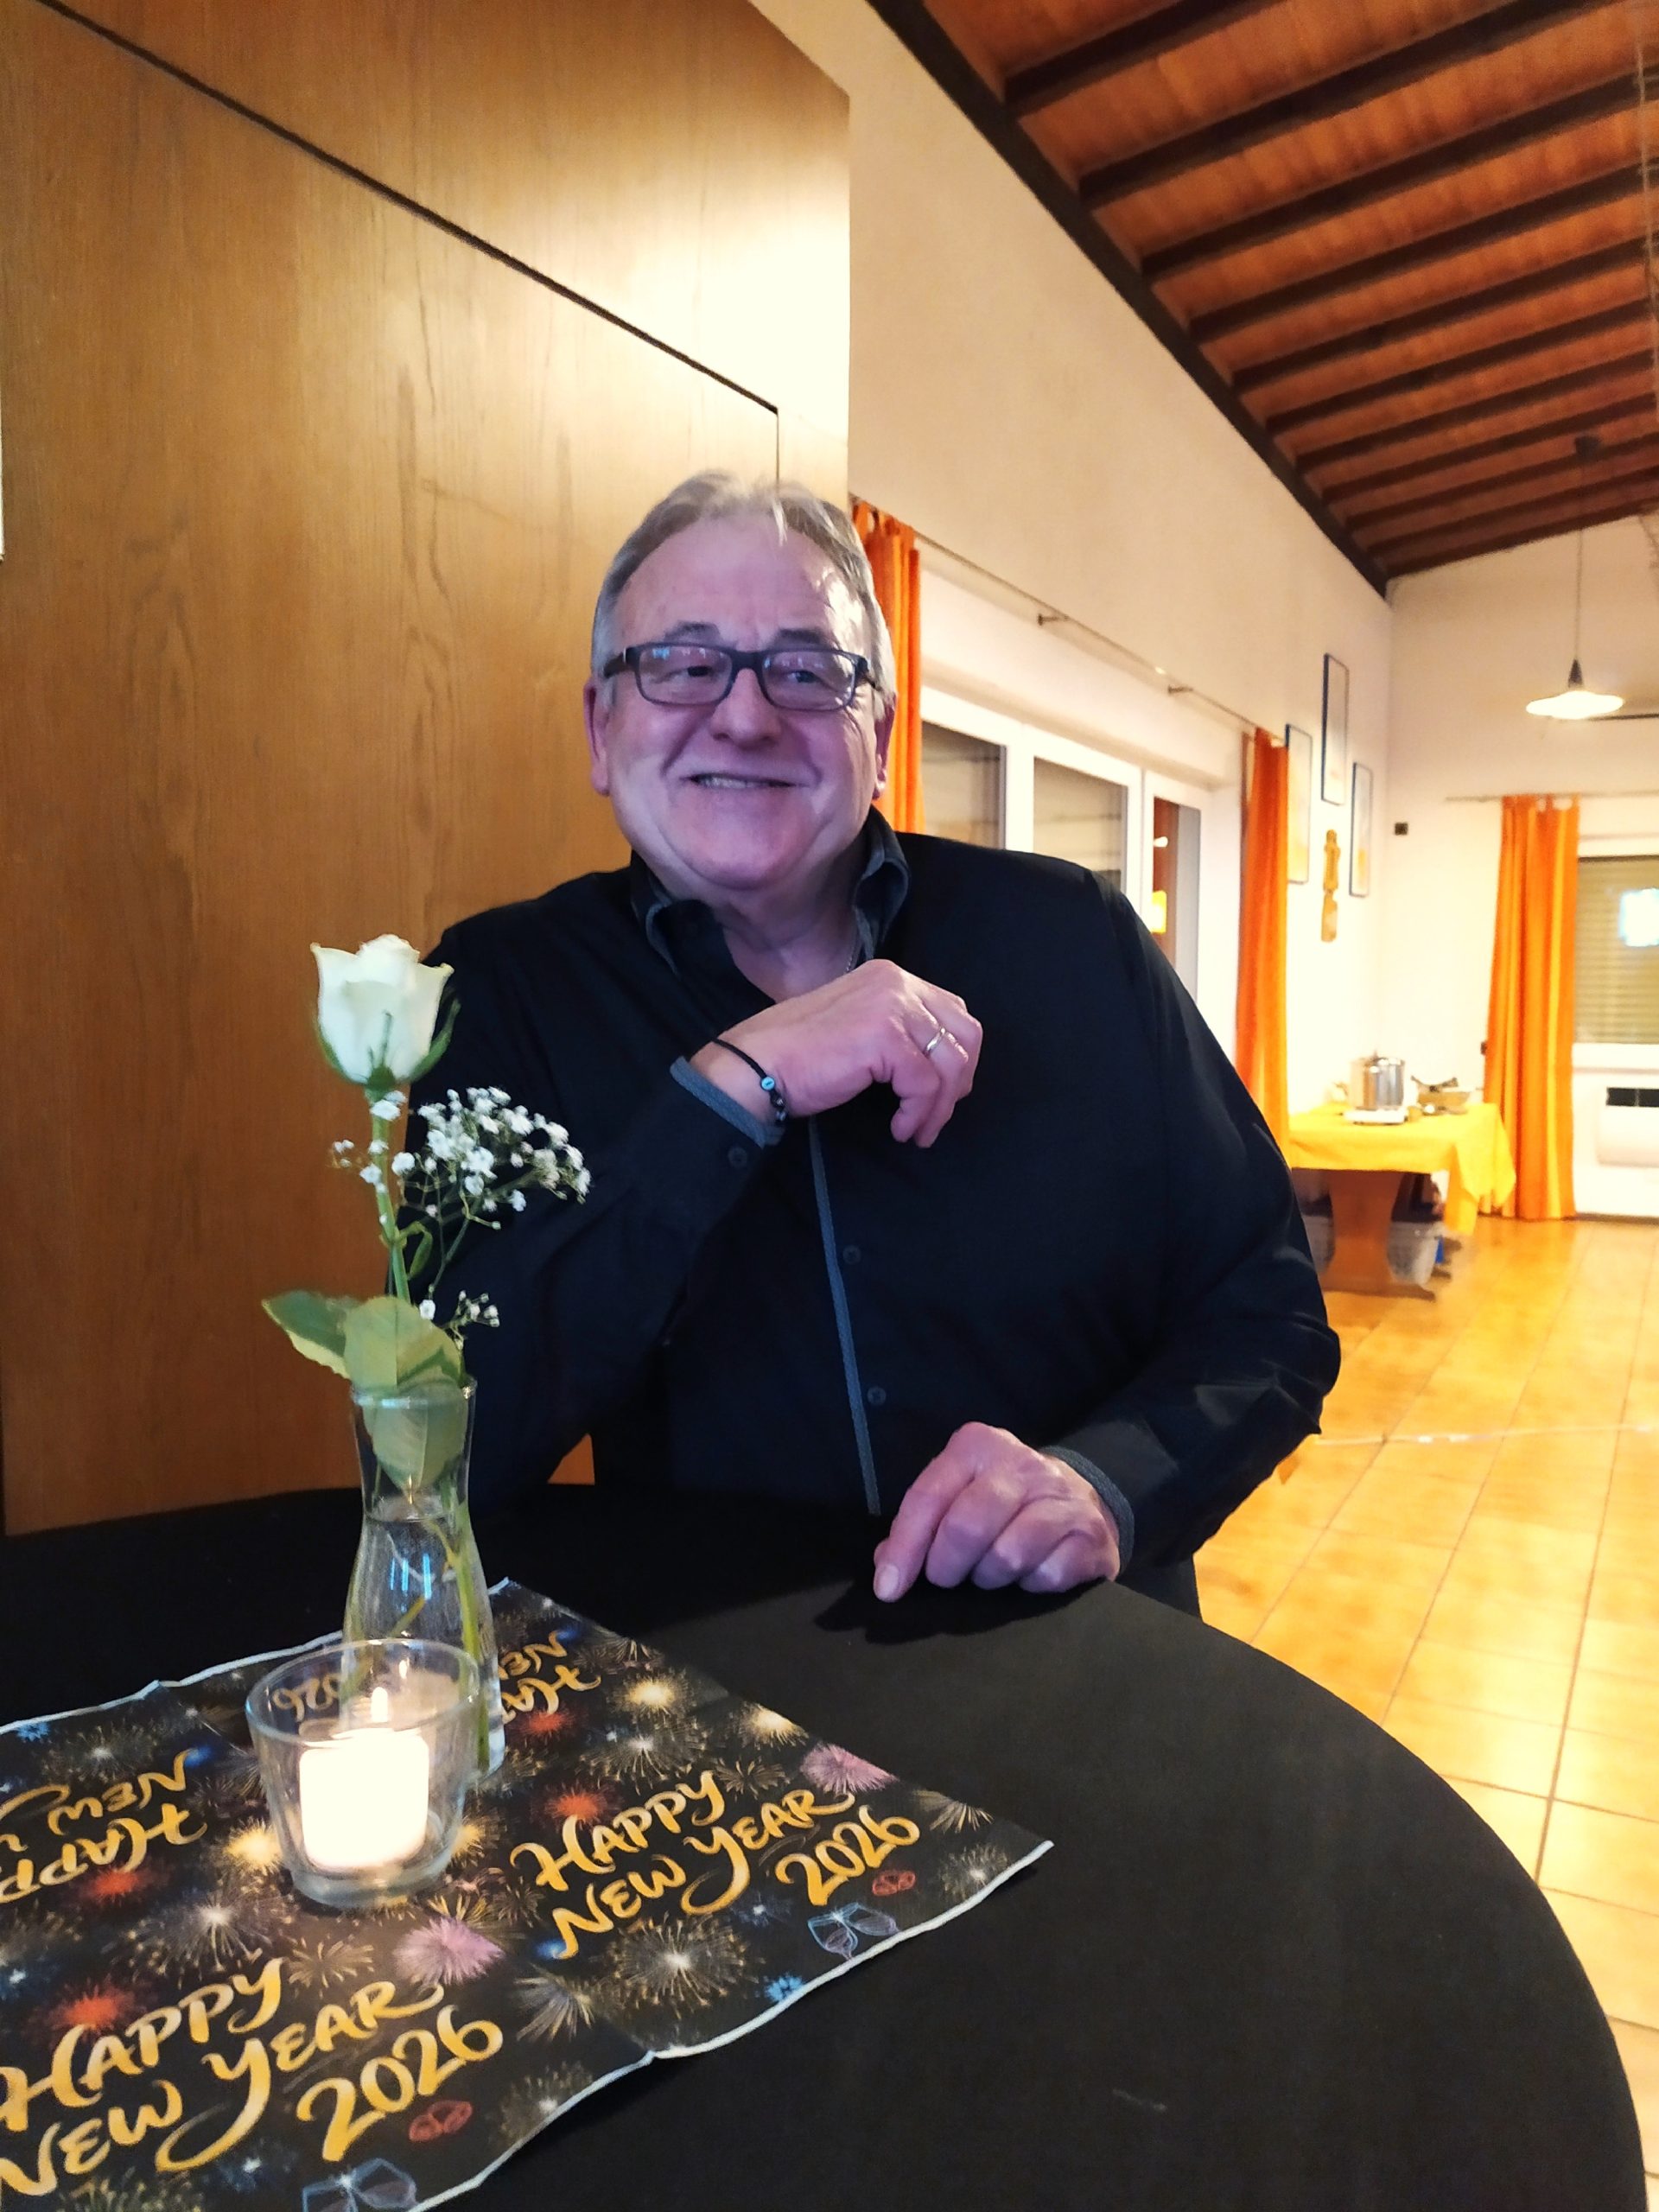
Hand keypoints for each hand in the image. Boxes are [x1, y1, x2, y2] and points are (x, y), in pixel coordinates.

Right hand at [690, 959, 980, 1146]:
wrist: (757, 1064)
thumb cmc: (801, 1055)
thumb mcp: (860, 1027)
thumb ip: (899, 1031)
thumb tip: (945, 1065)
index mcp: (891, 977)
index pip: (954, 1013)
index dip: (959, 1058)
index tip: (941, 1093)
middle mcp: (896, 983)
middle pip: (964, 1034)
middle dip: (958, 1082)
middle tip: (936, 1115)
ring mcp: (891, 1006)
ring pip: (949, 1063)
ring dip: (939, 1107)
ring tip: (918, 1131)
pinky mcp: (884, 1036)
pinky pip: (924, 1084)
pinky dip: (918, 1114)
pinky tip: (899, 1129)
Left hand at [872, 1424, 1121, 1597]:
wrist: (1084, 1499)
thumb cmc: (1005, 1501)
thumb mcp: (961, 1493)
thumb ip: (923, 1523)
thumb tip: (887, 1568)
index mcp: (978, 1446)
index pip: (929, 1497)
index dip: (905, 1547)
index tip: (888, 1588)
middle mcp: (1023, 1464)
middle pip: (966, 1527)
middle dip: (946, 1567)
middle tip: (947, 1578)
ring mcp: (1062, 1498)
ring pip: (1006, 1556)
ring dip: (989, 1578)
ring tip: (990, 1571)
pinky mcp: (1090, 1535)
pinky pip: (1045, 1577)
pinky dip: (1029, 1587)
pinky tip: (1029, 1573)